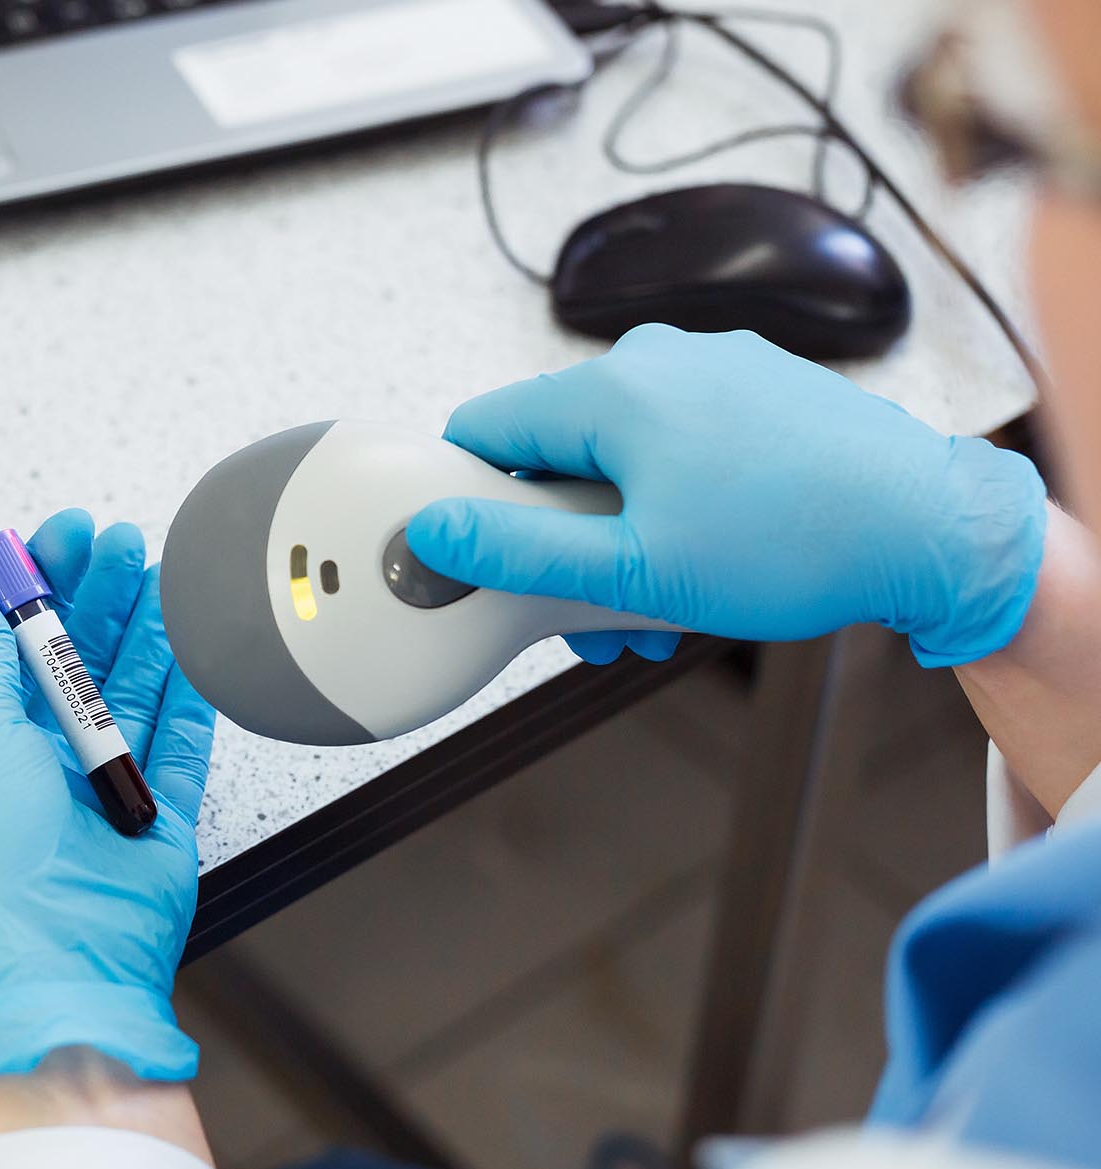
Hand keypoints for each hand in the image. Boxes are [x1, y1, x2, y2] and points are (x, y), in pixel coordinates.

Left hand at [0, 510, 216, 1091]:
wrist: (52, 971)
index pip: (7, 650)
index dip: (33, 590)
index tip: (58, 538)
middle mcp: (39, 769)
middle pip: (72, 663)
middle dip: (94, 596)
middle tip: (118, 539)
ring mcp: (101, 795)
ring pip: (128, 693)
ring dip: (141, 629)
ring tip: (157, 567)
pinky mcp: (157, 821)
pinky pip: (179, 744)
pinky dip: (187, 693)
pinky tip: (193, 641)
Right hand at [406, 325, 1047, 666]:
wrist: (934, 530)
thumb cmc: (797, 545)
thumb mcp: (632, 572)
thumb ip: (518, 554)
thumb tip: (434, 536)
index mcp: (614, 388)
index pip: (483, 426)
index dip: (466, 497)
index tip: (481, 555)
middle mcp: (661, 359)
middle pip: (556, 449)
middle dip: (558, 537)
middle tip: (587, 609)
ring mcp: (716, 369)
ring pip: (622, 455)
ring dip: (618, 533)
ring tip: (657, 605)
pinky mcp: (760, 390)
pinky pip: (680, 444)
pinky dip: (671, 502)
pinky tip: (704, 563)